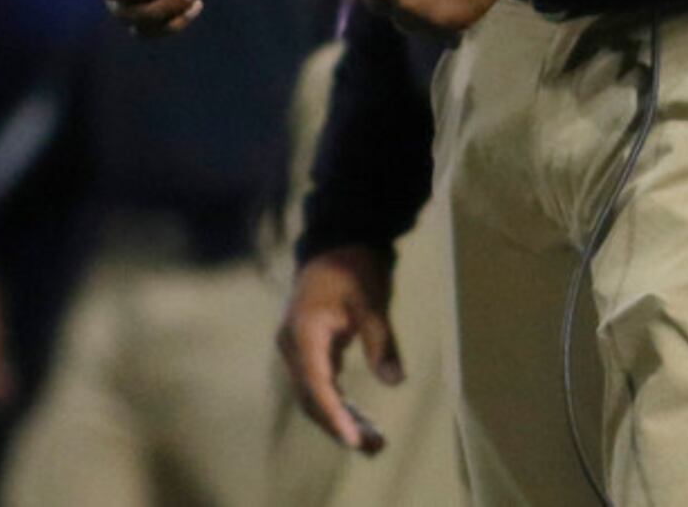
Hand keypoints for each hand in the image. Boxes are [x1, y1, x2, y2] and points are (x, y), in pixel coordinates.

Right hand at [277, 245, 399, 453]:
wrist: (336, 240)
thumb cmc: (354, 267)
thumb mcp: (371, 302)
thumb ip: (380, 341)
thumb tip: (395, 381)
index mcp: (304, 335)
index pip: (316, 386)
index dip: (334, 415)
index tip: (352, 439)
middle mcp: (292, 347)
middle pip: (310, 397)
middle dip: (337, 424)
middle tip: (368, 446)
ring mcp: (296, 348)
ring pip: (312, 393)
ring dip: (335, 416)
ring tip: (366, 439)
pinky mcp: (306, 348)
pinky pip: (317, 382)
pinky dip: (334, 400)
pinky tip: (355, 417)